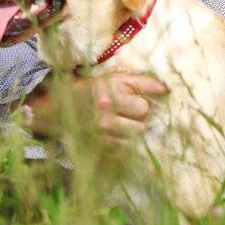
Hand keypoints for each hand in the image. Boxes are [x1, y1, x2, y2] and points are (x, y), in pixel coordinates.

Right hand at [24, 72, 168, 139]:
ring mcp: (102, 129)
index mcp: (111, 87)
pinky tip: (116, 132)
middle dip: (141, 113)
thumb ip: (140, 82)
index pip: (146, 98)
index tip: (151, 96)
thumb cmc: (93, 91)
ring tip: (123, 121)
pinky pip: (127, 145)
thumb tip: (165, 90)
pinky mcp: (100, 144)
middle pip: (144, 115)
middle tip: (129, 110)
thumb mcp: (113, 79)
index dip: (149, 98)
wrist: (58, 110)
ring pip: (138, 132)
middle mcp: (106, 108)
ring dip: (135, 128)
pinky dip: (126, 140)